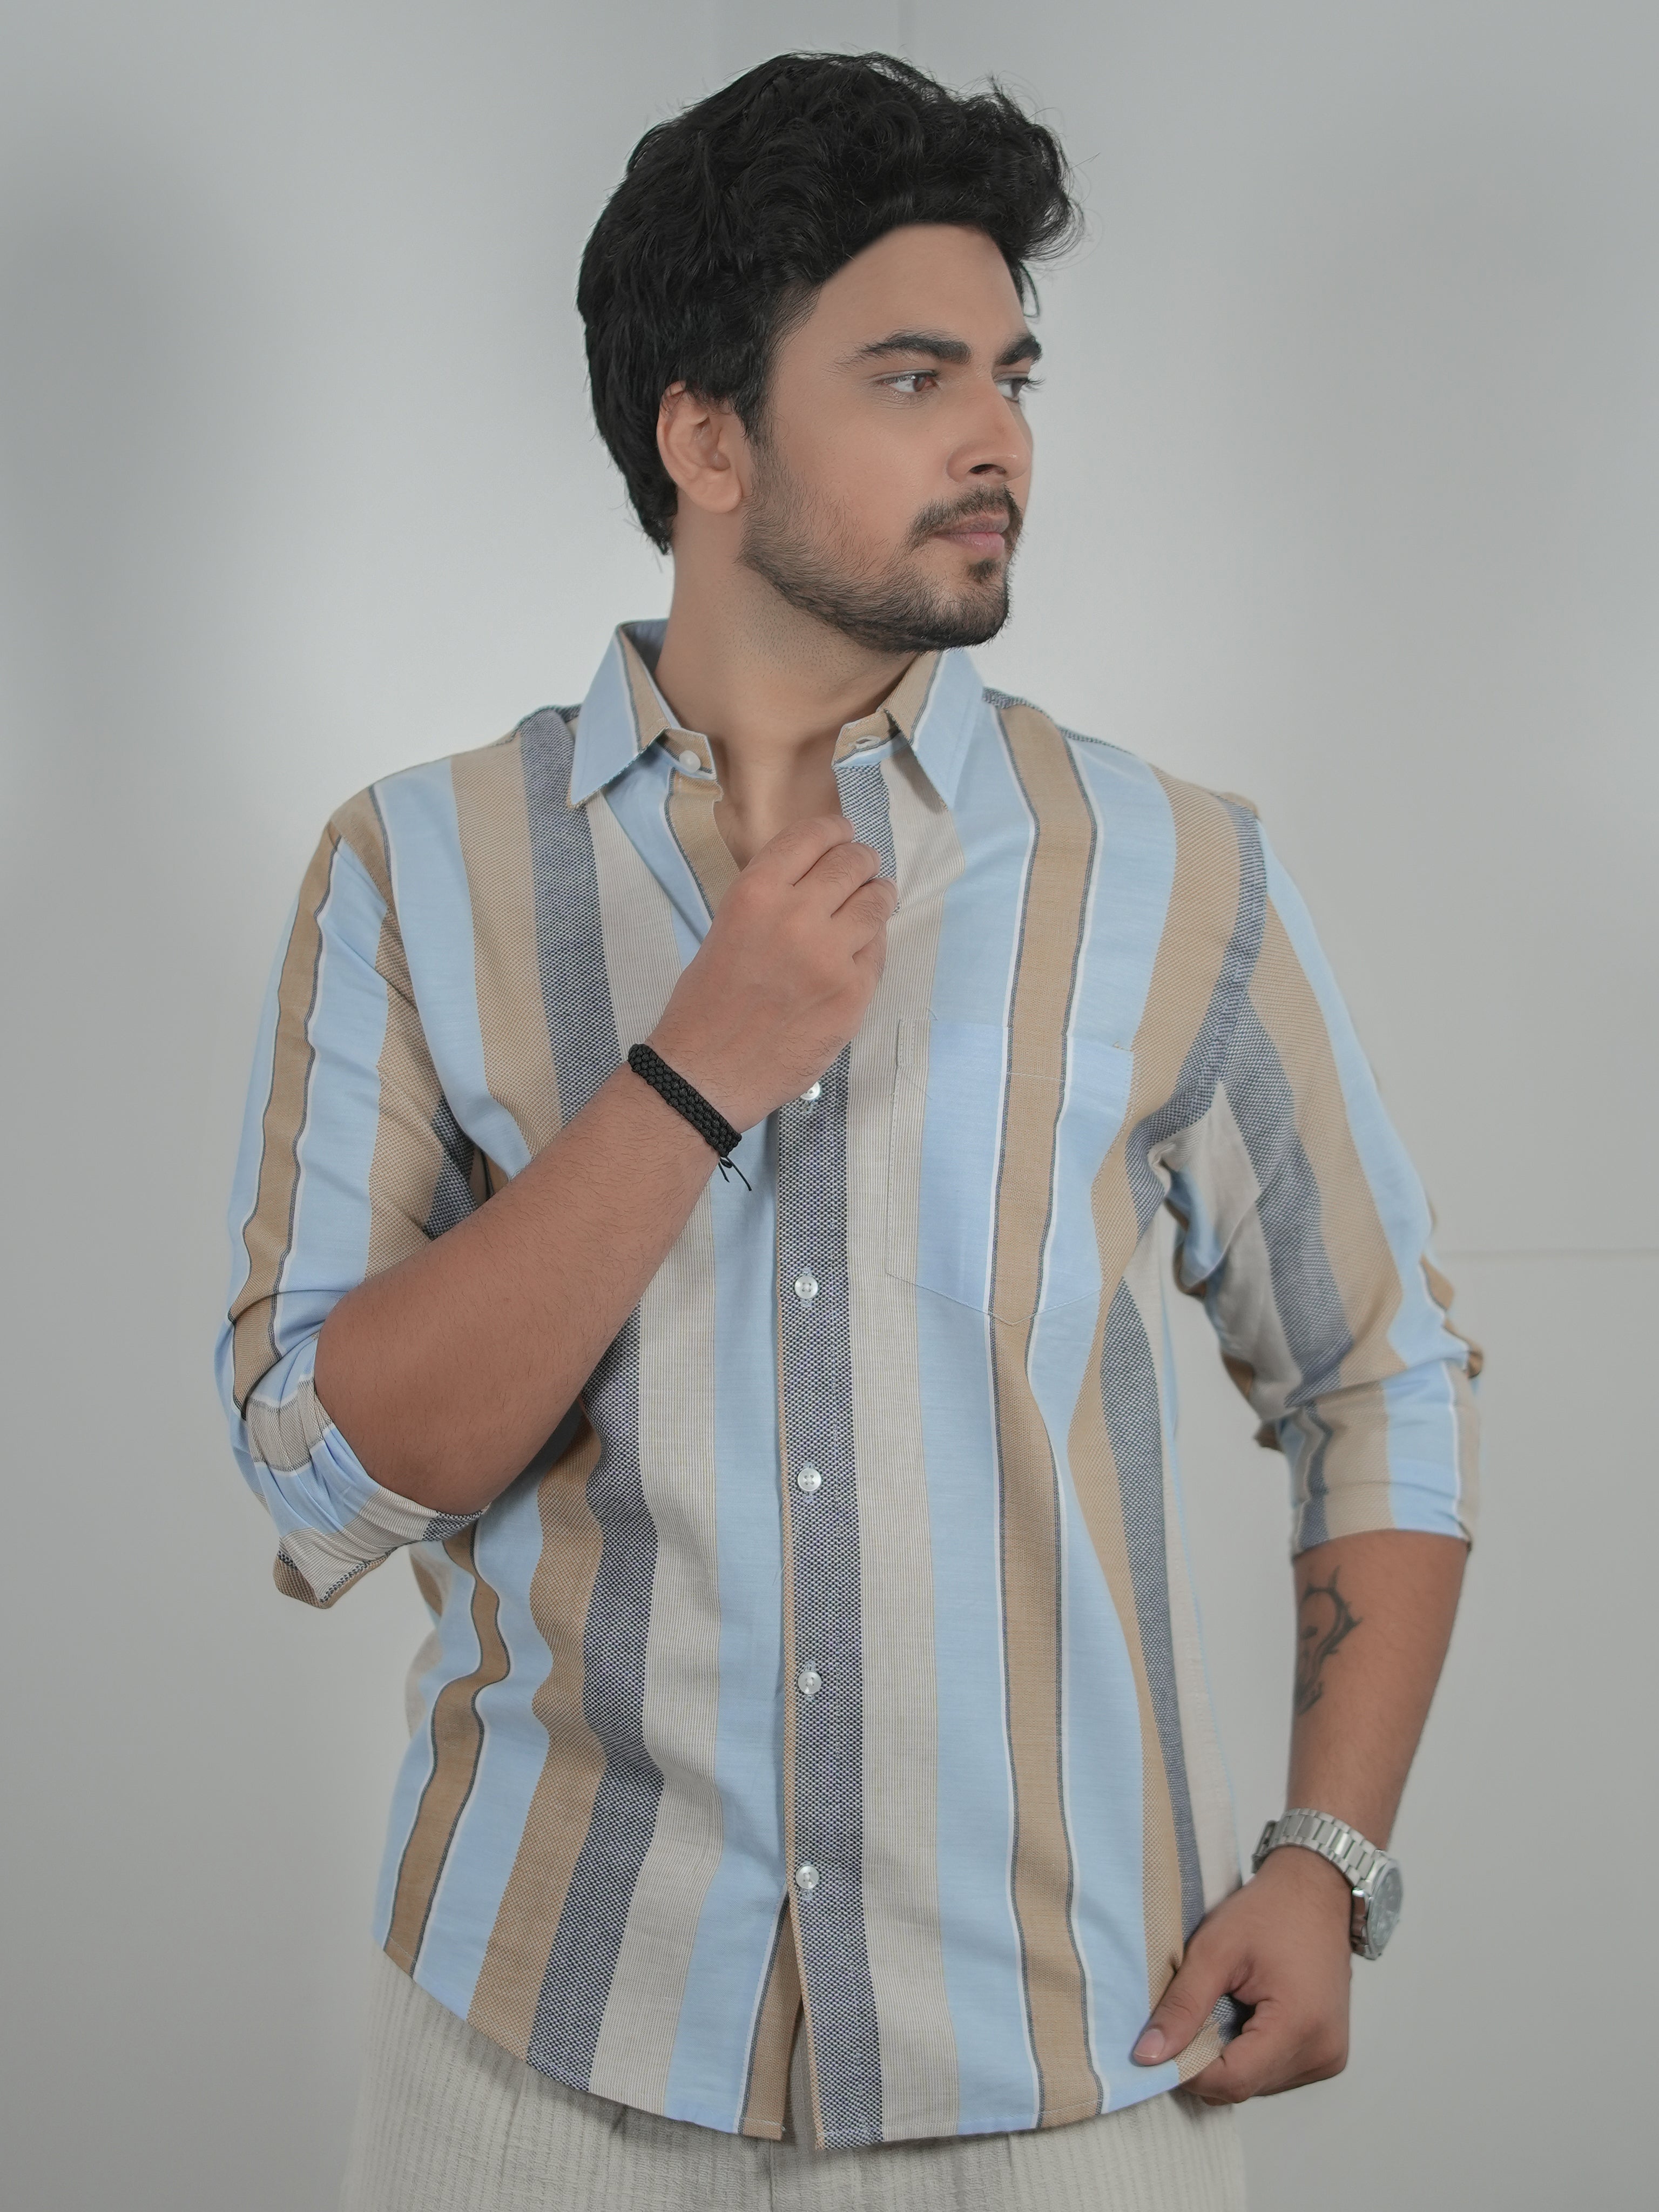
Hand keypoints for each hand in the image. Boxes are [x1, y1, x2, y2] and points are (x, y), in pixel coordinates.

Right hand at [646, 815, 895, 1129]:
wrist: (707, 1073)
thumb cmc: (706, 1004)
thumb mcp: (726, 929)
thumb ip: (770, 899)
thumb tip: (815, 878)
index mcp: (755, 894)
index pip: (812, 836)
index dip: (834, 830)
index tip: (842, 834)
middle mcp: (797, 916)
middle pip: (851, 863)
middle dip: (860, 860)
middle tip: (861, 867)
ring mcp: (831, 956)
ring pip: (876, 901)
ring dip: (877, 894)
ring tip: (875, 897)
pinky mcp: (853, 993)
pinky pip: (878, 950)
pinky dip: (873, 942)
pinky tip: (862, 945)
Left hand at [1130, 1845, 1353, 2102]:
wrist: (1316, 1893)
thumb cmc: (1269, 1912)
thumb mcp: (1215, 1949)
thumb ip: (1182, 2006)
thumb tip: (1148, 2056)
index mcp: (1300, 2026)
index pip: (1233, 2081)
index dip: (1188, 2070)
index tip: (1160, 2045)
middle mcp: (1322, 2053)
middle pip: (1244, 2086)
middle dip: (1205, 2062)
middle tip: (1189, 2015)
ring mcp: (1328, 2057)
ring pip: (1257, 2083)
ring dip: (1228, 2057)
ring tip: (1222, 2006)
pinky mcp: (1326, 2054)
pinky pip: (1274, 2072)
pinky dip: (1249, 2052)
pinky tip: (1244, 2014)